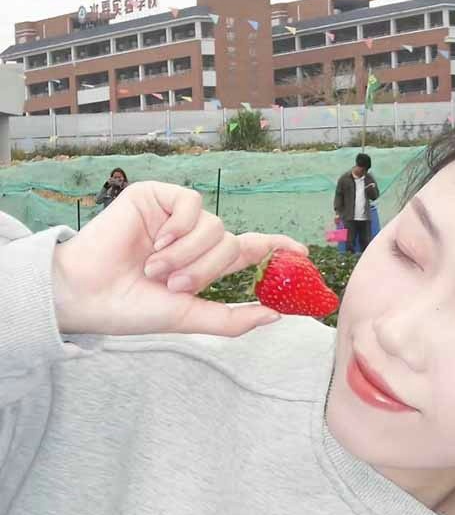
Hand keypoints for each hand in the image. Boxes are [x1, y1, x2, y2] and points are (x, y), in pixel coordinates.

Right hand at [52, 180, 307, 337]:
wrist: (89, 294)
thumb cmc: (132, 308)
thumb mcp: (189, 317)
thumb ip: (231, 318)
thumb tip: (275, 314)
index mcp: (204, 264)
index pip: (249, 250)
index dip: (277, 247)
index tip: (304, 252)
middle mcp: (194, 238)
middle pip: (231, 244)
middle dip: (208, 269)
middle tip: (174, 285)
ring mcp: (175, 217)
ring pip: (214, 225)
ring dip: (189, 253)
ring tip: (156, 268)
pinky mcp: (156, 197)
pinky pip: (191, 203)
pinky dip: (181, 226)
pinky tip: (158, 241)